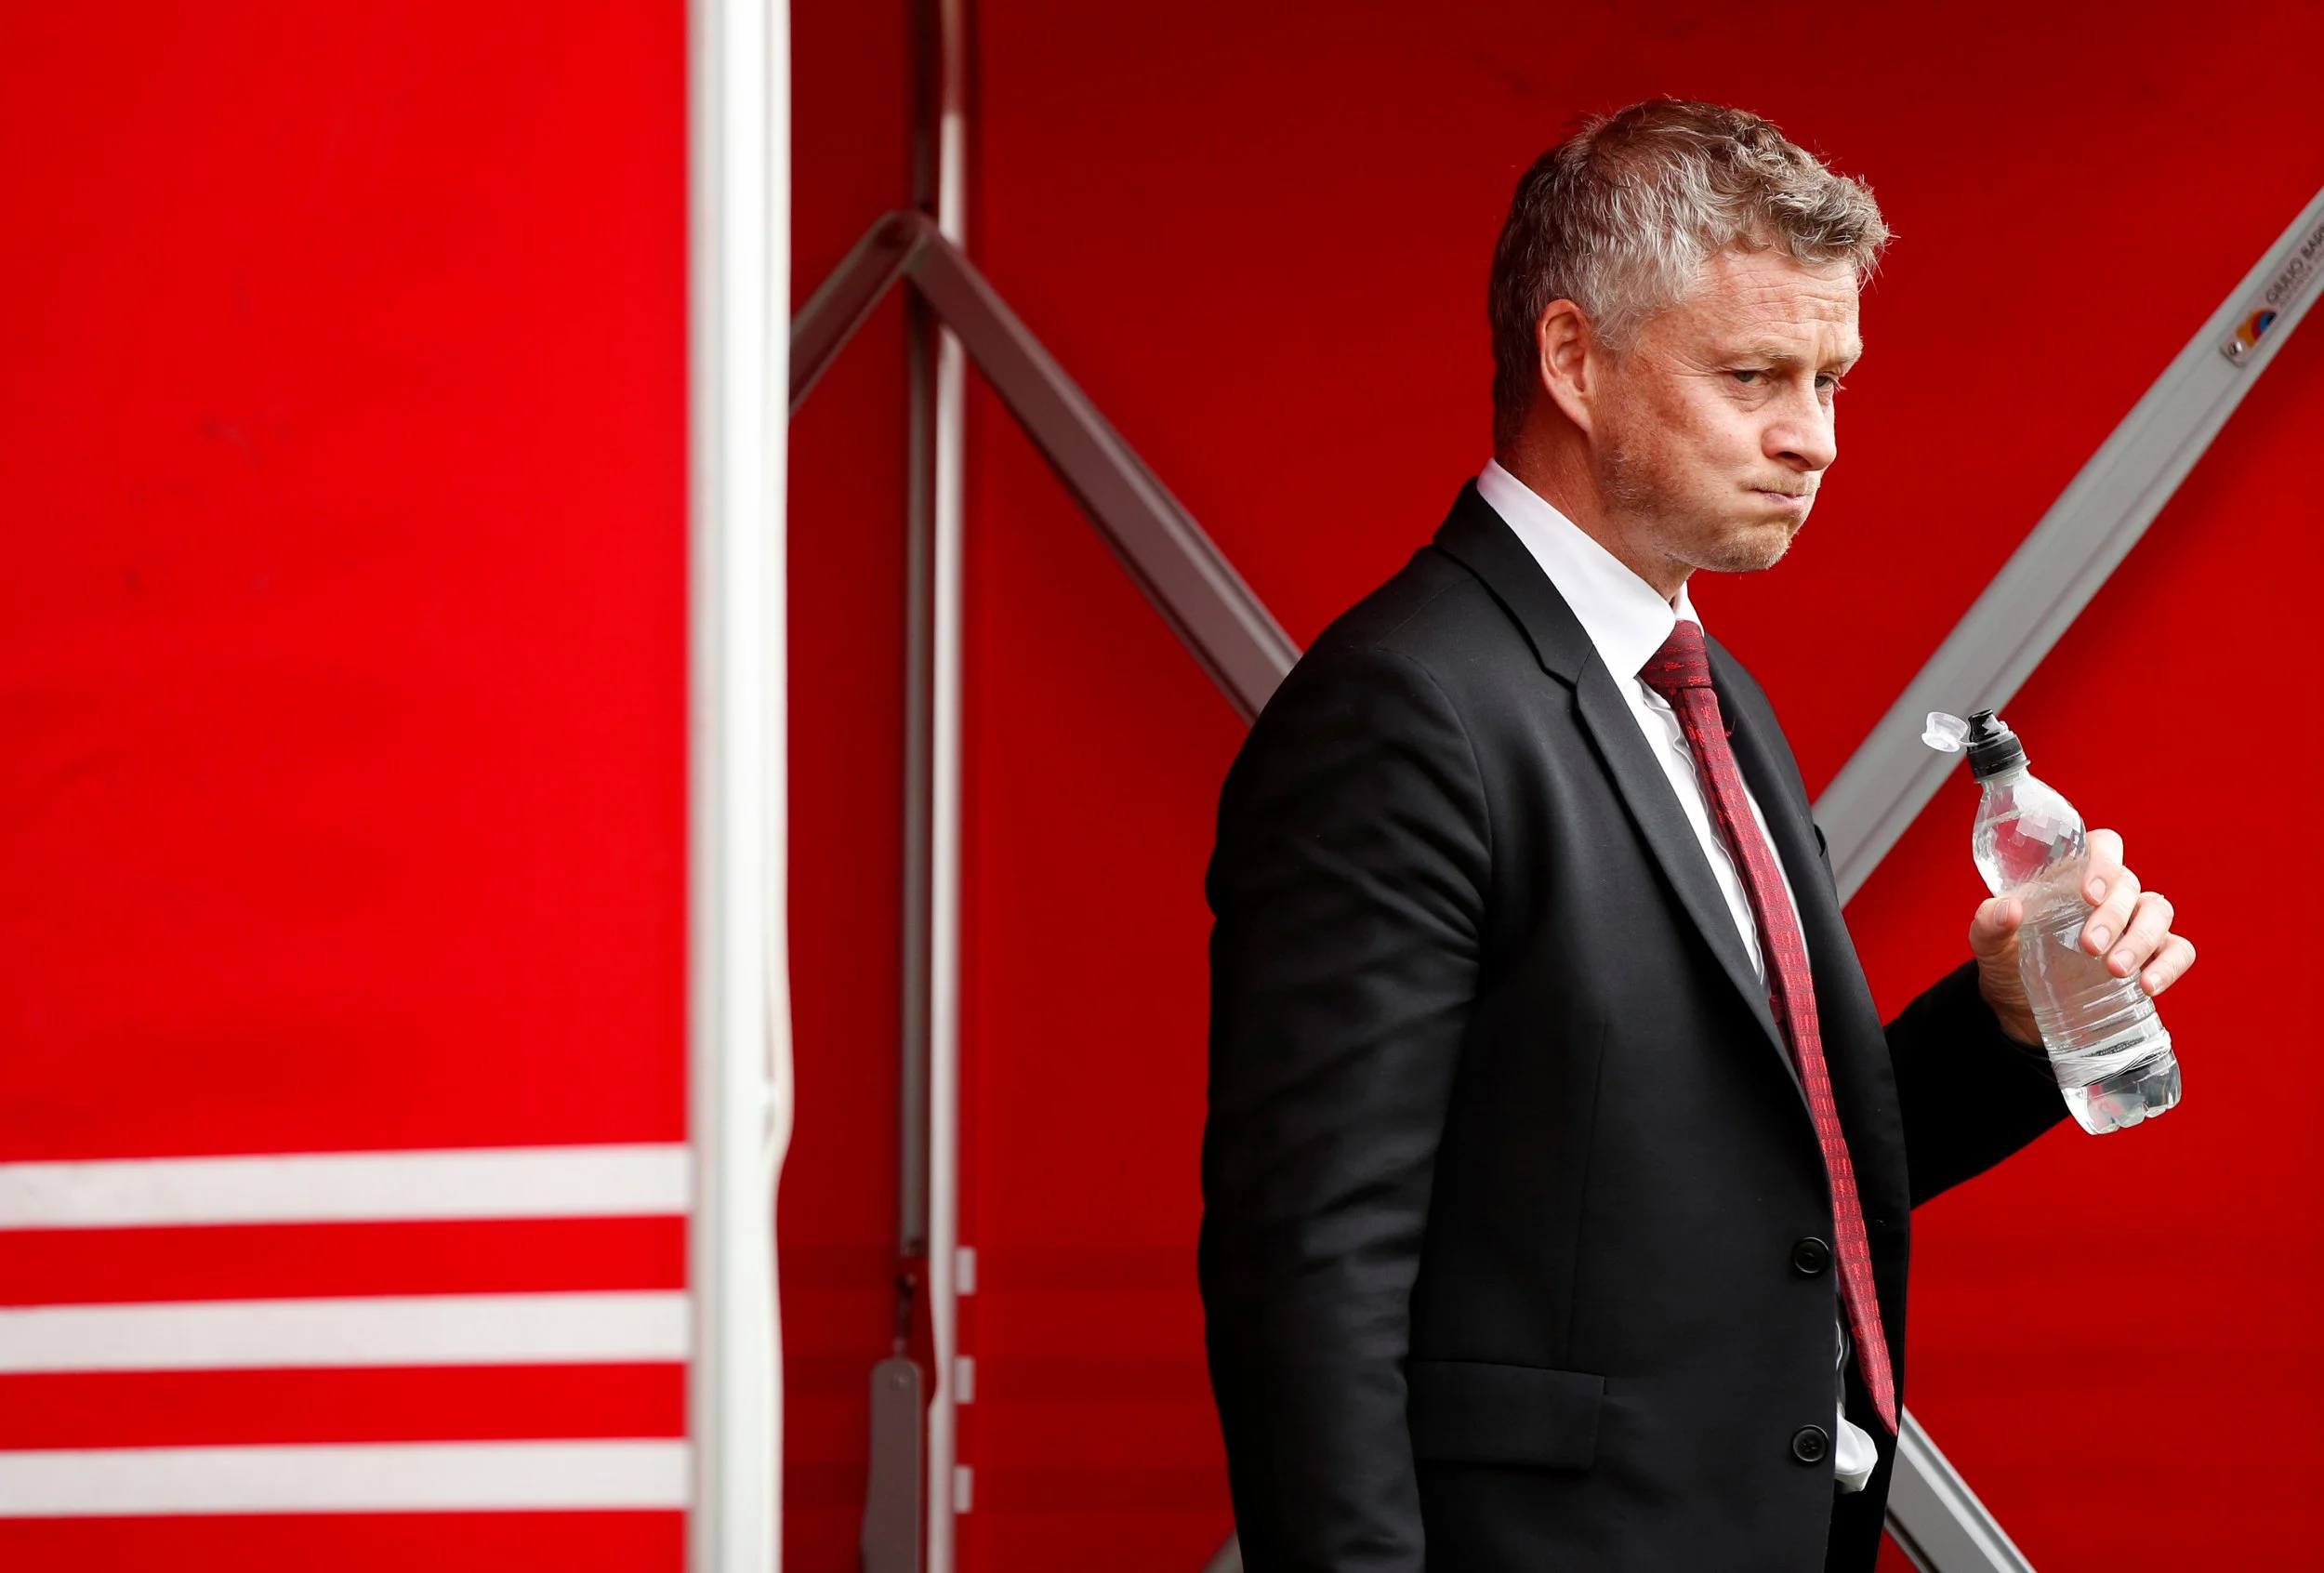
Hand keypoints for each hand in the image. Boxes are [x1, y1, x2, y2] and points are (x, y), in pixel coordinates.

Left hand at [1968, 829, 2196, 1047]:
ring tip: (2116, 970)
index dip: (2102, 862)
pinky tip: (2148, 985)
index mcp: (2073, 877)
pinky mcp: (2150, 958)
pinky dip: (2171, 964)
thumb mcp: (1989, 944)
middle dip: (2113, 915)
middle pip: (2129, 885)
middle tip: (2090, 947)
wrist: (2019, 1009)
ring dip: (2142, 939)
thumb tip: (2009, 908)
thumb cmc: (2008, 962)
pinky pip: (2179, 950)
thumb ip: (1990, 923)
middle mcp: (2110, 895)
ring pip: (2158, 913)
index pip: (2103, 847)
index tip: (2087, 894)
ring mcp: (2134, 925)